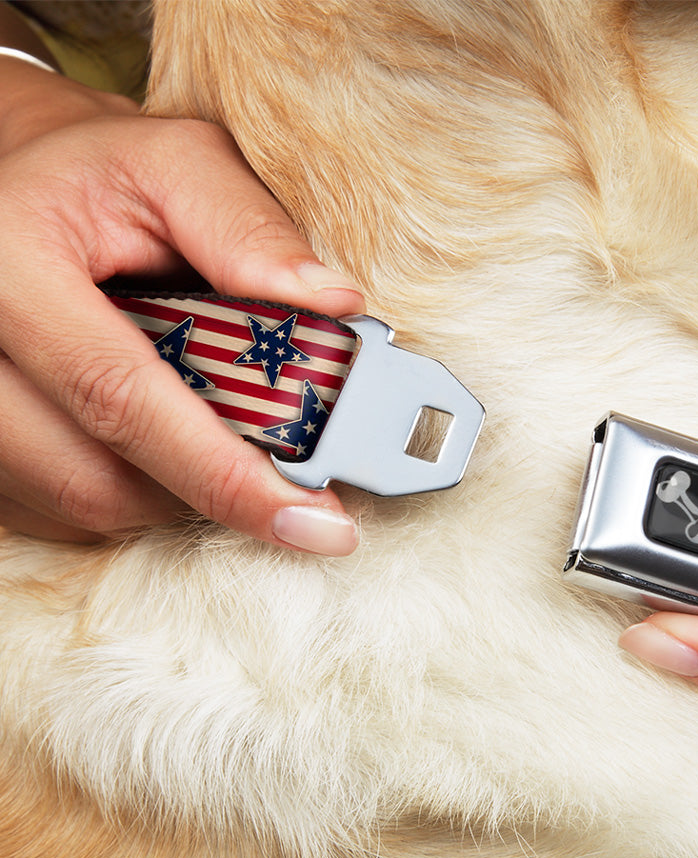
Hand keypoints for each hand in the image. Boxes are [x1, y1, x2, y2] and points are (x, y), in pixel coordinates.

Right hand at [0, 59, 363, 552]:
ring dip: (172, 493)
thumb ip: (249, 229)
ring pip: (80, 504)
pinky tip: (162, 446)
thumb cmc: (101, 175)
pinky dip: (130, 492)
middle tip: (289, 485)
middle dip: (209, 492)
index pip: (121, 397)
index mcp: (9, 265)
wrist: (17, 185)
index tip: (314, 522)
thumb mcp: (177, 165)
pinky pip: (57, 509)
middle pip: (95, 477)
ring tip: (220, 440)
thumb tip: (335, 305)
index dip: (223, 474)